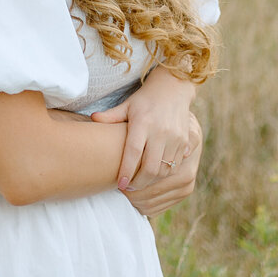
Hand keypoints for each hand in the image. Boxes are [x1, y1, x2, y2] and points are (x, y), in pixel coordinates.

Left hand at [90, 69, 196, 192]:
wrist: (173, 88)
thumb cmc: (145, 100)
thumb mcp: (127, 105)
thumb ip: (110, 115)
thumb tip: (92, 119)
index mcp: (143, 122)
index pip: (133, 152)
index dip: (126, 171)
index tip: (119, 185)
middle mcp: (161, 131)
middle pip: (151, 167)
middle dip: (139, 183)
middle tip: (129, 188)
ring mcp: (175, 137)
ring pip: (165, 170)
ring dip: (152, 180)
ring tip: (140, 183)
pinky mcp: (185, 141)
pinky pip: (176, 165)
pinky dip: (164, 174)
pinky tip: (154, 175)